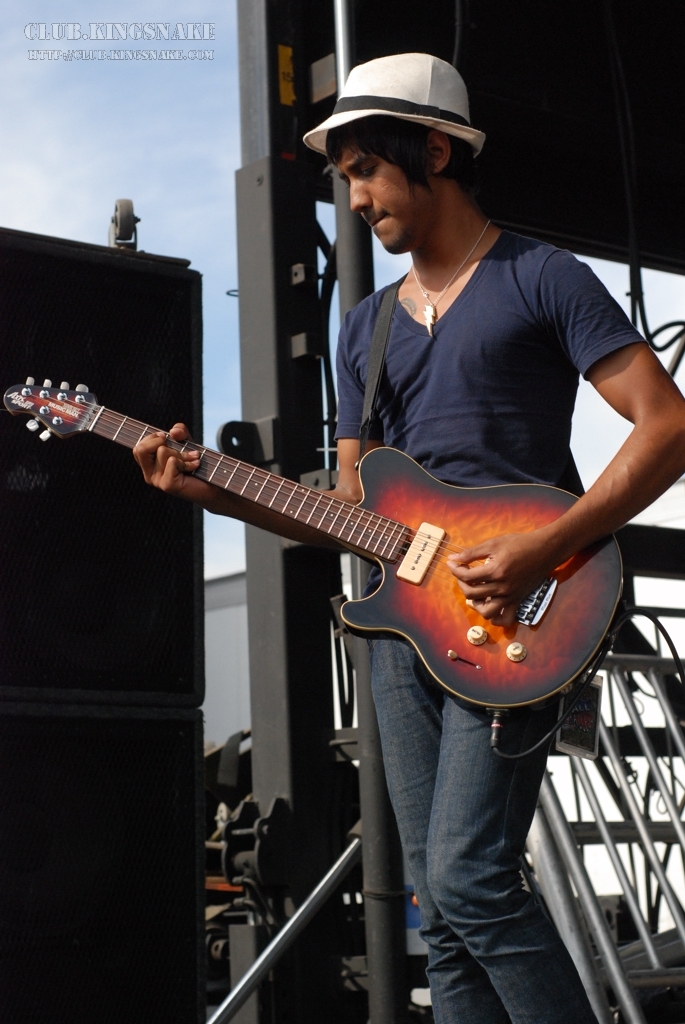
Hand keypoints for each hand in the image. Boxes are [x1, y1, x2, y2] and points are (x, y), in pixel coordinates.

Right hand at [133, 422, 213, 504]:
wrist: (212, 484)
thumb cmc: (196, 462)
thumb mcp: (186, 441)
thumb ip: (179, 432)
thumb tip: (173, 432)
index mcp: (149, 465)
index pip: (138, 448)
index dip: (152, 437)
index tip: (166, 438)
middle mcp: (149, 474)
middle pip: (142, 449)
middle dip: (162, 442)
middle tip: (178, 448)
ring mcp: (157, 481)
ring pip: (162, 452)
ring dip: (182, 453)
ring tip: (192, 459)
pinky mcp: (168, 485)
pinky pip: (172, 461)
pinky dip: (186, 461)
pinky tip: (194, 466)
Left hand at [446, 531, 560, 626]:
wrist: (544, 549)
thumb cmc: (520, 543)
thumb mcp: (493, 543)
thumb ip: (471, 553)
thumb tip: (453, 559)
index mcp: (495, 571)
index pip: (467, 576)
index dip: (455, 569)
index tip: (452, 563)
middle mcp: (502, 587)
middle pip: (471, 594)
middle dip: (461, 583)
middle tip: (462, 573)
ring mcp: (510, 596)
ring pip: (486, 612)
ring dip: (475, 605)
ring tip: (474, 593)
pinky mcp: (518, 600)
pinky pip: (506, 619)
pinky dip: (495, 619)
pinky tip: (489, 606)